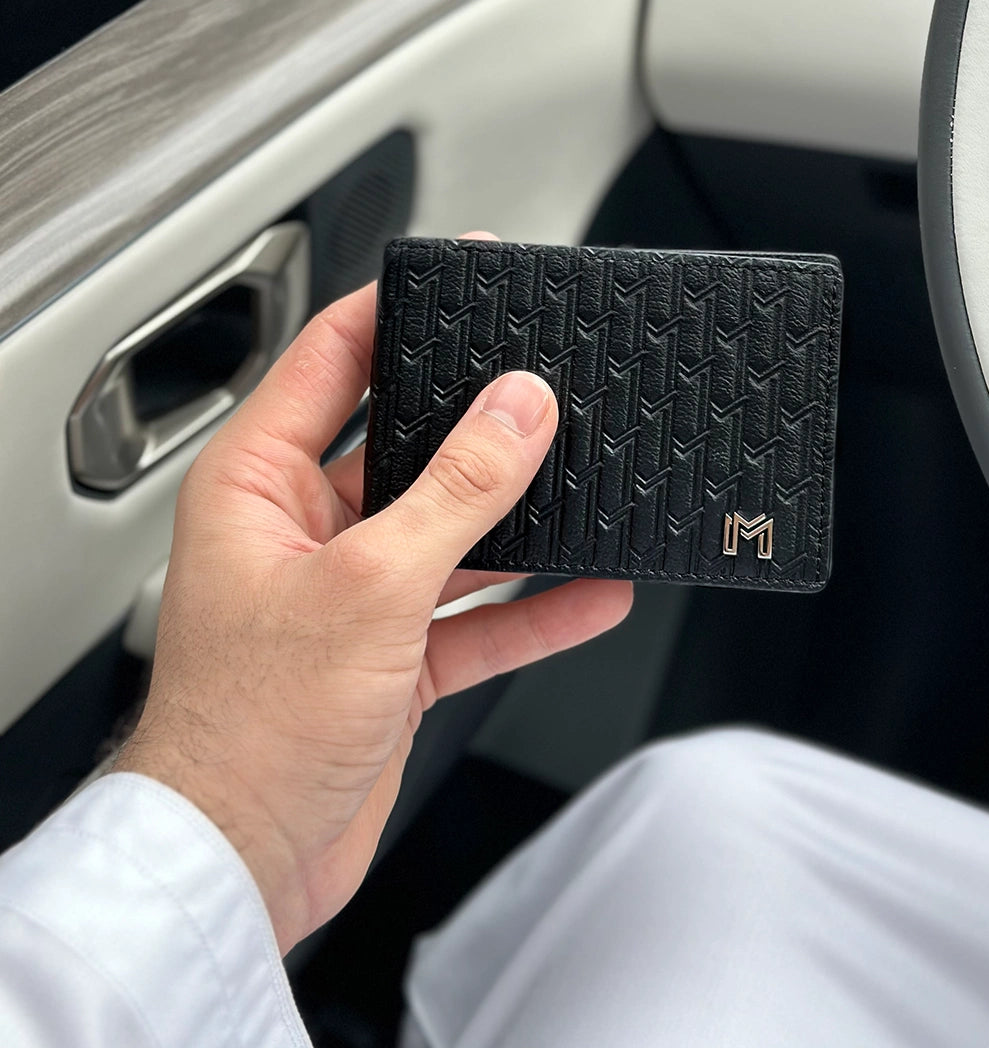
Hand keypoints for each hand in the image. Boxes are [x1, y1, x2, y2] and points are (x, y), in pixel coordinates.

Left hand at [114, 235, 632, 952]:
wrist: (243, 861)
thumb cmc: (249, 730)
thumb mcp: (372, 584)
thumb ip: (456, 491)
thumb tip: (518, 409)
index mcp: (260, 484)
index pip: (332, 360)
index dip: (398, 312)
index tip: (464, 281)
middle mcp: (304, 529)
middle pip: (407, 445)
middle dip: (479, 424)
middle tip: (546, 386)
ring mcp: (353, 594)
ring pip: (453, 533)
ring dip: (520, 523)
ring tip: (587, 486)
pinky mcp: (391, 656)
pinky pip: (476, 614)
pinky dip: (533, 607)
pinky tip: (592, 592)